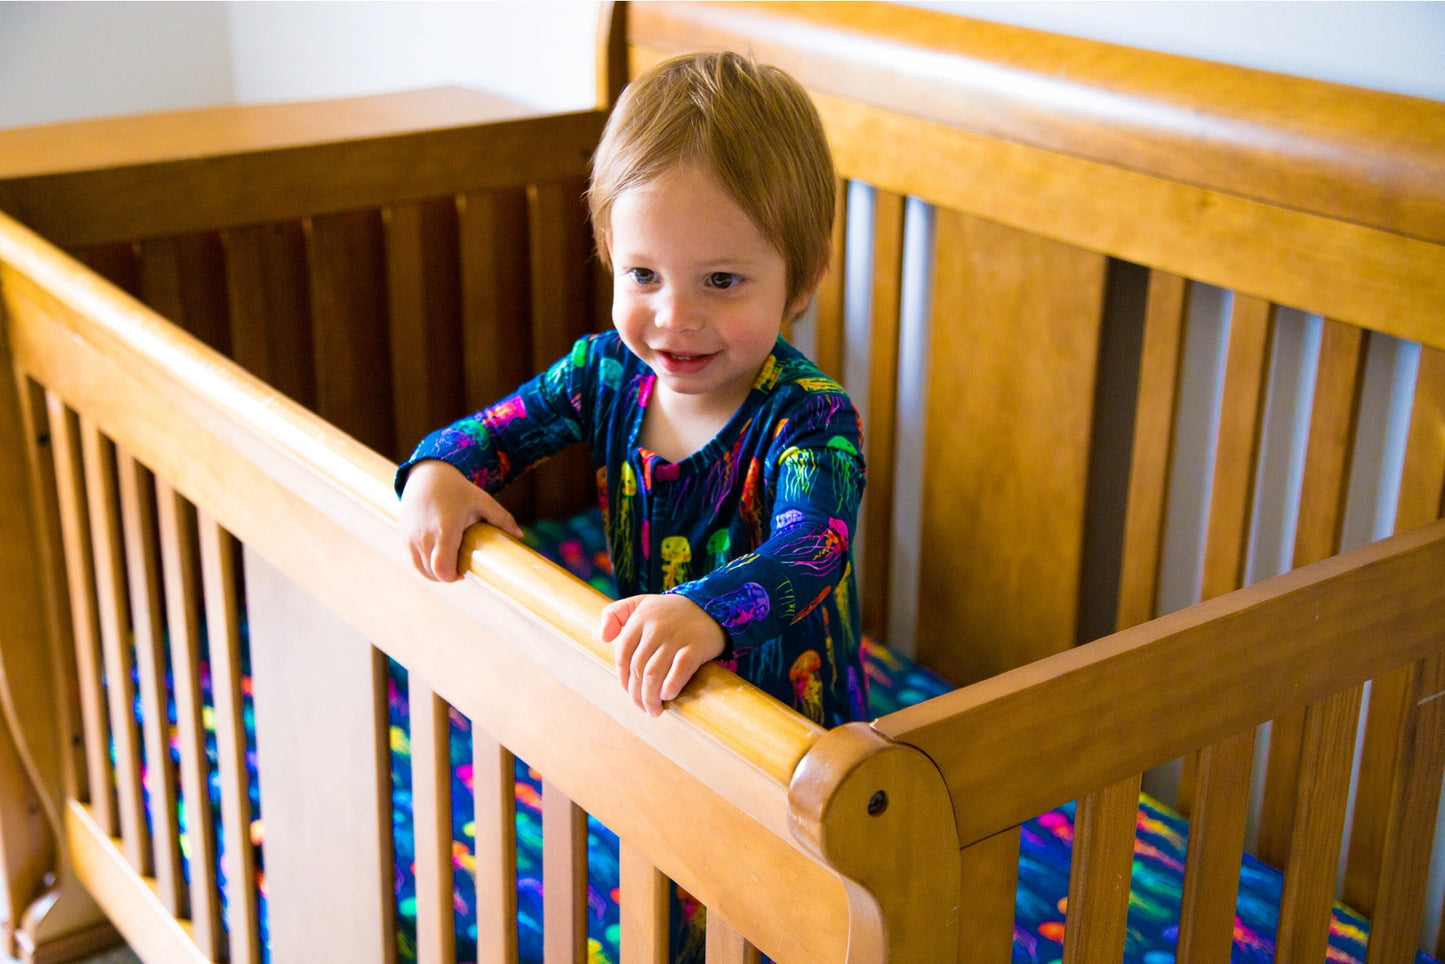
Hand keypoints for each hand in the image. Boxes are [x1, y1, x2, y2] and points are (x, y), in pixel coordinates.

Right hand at [399, 459, 522, 581]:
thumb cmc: (457, 489)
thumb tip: (520, 536)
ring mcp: (411, 537)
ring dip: (435, 572)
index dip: (453, 577)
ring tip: (449, 563)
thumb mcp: (482, 501)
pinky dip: (425, 562)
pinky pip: (414, 559)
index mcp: (444, 530)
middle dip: (447, 575)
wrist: (426, 474)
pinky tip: (437, 555)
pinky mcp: (404, 535)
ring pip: (421, 569)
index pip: (443, 570)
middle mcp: (424, 536)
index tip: (464, 571)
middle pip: (433, 573)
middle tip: (460, 567)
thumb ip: (501, 518)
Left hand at [600, 594, 725, 716]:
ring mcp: (676, 636)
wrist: (711, 606)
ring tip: (654, 710)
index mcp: (640, 619)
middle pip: (637, 669)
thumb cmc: (670, 611)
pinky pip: (679, 670)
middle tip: (643, 707)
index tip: (630, 692)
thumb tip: (603, 638)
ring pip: (654, 673)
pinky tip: (667, 696)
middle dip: (637, 694)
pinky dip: (670, 686)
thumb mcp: (640, 603)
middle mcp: (655, 627)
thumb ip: (614, 614)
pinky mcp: (696, 646)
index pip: (622, 656)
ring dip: (650, 697)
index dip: (623, 679)